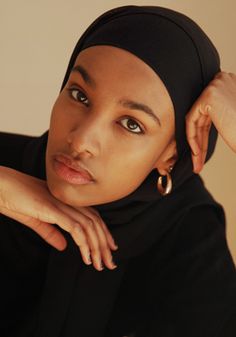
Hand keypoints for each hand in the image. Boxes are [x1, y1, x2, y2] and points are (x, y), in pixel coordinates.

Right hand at [0, 166, 117, 270]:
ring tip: (100, 264)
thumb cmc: (14, 199)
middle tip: (110, 263)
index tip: (109, 249)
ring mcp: (60, 205)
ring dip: (97, 247)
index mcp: (65, 202)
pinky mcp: (52, 209)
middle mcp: (67, 202)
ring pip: (88, 226)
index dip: (103, 233)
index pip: (92, 217)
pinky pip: (74, 227)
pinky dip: (83, 243)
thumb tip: (63, 246)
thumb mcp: (35, 220)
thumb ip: (51, 232)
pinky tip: (86, 257)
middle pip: (95, 222)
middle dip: (104, 244)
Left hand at [186, 71, 235, 172]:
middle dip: (201, 140)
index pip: (212, 109)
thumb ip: (220, 113)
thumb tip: (207, 118)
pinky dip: (192, 138)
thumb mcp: (231, 117)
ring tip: (198, 162)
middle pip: (204, 115)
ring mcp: (216, 86)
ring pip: (198, 120)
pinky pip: (192, 120)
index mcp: (232, 83)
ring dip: (197, 143)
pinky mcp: (208, 96)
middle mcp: (225, 80)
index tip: (204, 151)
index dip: (207, 131)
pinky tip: (197, 153)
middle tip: (199, 159)